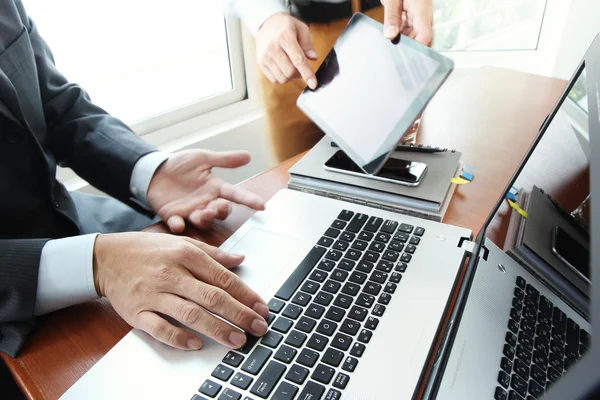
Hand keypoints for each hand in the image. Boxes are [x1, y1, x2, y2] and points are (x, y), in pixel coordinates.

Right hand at [93, 232, 269, 349]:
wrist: (105, 257)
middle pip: (212, 297)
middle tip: (258, 327)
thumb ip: (212, 254)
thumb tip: (240, 260)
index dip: (245, 294)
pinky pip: (160, 328)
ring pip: (190, 314)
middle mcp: (172, 274)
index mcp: (186, 255)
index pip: (222, 277)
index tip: (261, 308)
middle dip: (239, 314)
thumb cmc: (146, 250)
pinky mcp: (137, 312)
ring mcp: (154, 294)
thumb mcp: (181, 243)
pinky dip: (179, 337)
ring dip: (217, 329)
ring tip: (237, 340)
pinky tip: (196, 344)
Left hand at [146, 149, 265, 233]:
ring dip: (204, 219)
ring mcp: (189, 211)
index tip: (261, 205)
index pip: (235, 194)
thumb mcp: (203, 158)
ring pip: (202, 220)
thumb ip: (225, 160)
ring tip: (203, 213)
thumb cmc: (180, 164)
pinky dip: (177, 225)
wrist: (154, 170)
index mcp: (214, 188)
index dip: (249, 200)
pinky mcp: (172, 215)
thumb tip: (248, 155)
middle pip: (220, 212)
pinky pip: (177, 223)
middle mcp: (205, 202)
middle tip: (221, 206)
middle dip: (222, 211)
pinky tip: (178, 223)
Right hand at [256, 12, 317, 88]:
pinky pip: (274, 79)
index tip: (313, 84)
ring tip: (292, 67)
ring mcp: (265, 56)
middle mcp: (273, 48)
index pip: (298, 60)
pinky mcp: (261, 62)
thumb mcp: (301, 28)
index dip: (307, 74)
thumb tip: (314, 58)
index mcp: (285, 37)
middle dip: (300, 74)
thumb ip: (308, 44)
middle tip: (302, 68)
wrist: (266, 24)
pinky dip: (282, 78)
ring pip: (282, 78)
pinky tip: (284, 68)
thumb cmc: (286, 26)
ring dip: (291, 77)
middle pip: (290, 72)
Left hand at [381, 0, 432, 44]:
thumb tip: (390, 35)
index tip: (404, 54)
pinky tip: (390, 32)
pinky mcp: (412, 16)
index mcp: (422, 11)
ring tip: (389, 38)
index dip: (416, 48)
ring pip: (411, 35)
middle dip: (405, 44)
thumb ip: (391, 17)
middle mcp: (423, 16)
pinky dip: (398, 32)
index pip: (425, 37)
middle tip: (391, 48)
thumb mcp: (392, 0)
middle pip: (417, 38)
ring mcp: (418, 17)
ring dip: (400, 38)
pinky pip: (406, 29)